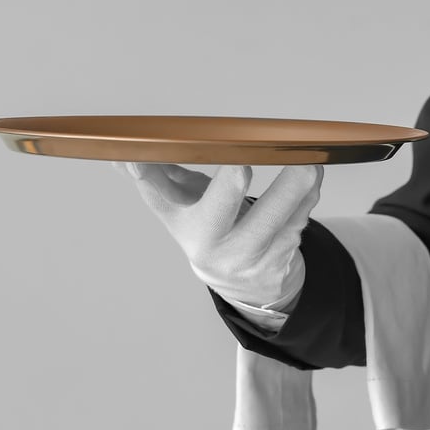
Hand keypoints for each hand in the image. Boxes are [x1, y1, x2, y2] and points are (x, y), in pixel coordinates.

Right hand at [112, 162, 324, 308]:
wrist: (240, 280)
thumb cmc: (209, 227)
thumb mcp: (180, 206)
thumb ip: (156, 175)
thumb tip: (118, 150)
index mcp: (182, 222)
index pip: (158, 195)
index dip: (146, 176)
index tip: (135, 157)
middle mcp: (210, 244)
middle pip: (220, 210)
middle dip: (230, 187)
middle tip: (242, 163)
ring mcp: (245, 257)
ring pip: (273, 216)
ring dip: (294, 185)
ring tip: (308, 161)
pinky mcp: (277, 263)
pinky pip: (298, 223)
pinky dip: (307, 197)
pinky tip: (311, 178)